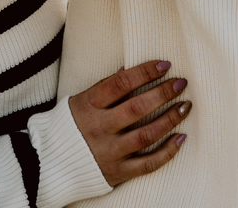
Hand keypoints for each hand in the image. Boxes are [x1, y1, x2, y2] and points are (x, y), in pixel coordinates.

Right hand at [69, 60, 191, 186]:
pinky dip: (168, 152)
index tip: (165, 65)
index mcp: (89, 106)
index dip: (144, 72)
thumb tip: (128, 67)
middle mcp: (100, 128)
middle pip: (137, 108)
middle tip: (181, 83)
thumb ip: (104, 86)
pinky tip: (181, 137)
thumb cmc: (70, 125)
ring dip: (170, 119)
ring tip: (185, 106)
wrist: (52, 162)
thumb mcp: (80, 100)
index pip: (120, 83)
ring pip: (146, 135)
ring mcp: (109, 151)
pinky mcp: (118, 172)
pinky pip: (148, 164)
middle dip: (164, 93)